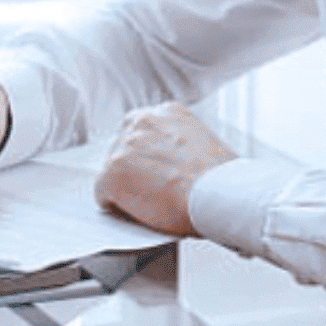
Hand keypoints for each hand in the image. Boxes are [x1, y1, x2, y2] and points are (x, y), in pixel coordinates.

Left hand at [94, 102, 236, 235]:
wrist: (219, 194)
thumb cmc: (221, 178)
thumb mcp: (205, 142)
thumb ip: (180, 144)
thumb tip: (175, 161)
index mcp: (165, 112)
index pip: (141, 131)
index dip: (146, 156)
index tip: (153, 170)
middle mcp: (141, 121)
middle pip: (123, 148)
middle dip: (134, 169)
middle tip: (152, 190)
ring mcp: (123, 146)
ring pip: (112, 170)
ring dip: (125, 186)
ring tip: (148, 204)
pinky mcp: (112, 173)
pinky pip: (103, 193)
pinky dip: (116, 206)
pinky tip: (138, 213)